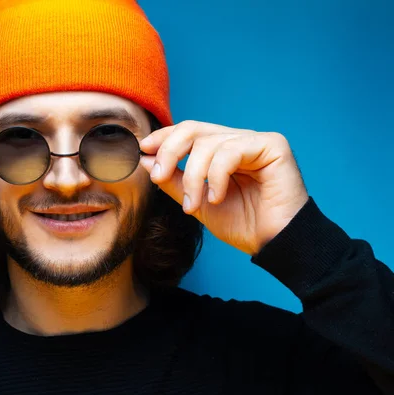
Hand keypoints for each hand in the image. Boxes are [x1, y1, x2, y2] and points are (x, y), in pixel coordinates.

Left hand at [139, 120, 308, 255]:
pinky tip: (216, 197)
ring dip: (193, 176)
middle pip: (193, 129)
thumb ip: (173, 180)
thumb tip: (144, 159)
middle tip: (157, 176)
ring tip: (193, 204)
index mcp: (221, 150)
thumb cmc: (241, 224)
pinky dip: (216, 176)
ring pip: (208, 142)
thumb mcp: (195, 202)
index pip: (188, 132)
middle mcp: (237, 140)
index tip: (143, 149)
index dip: (163, 137)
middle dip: (169, 151)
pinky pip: (230, 151)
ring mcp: (255, 141)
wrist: (272, 244)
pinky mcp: (272, 145)